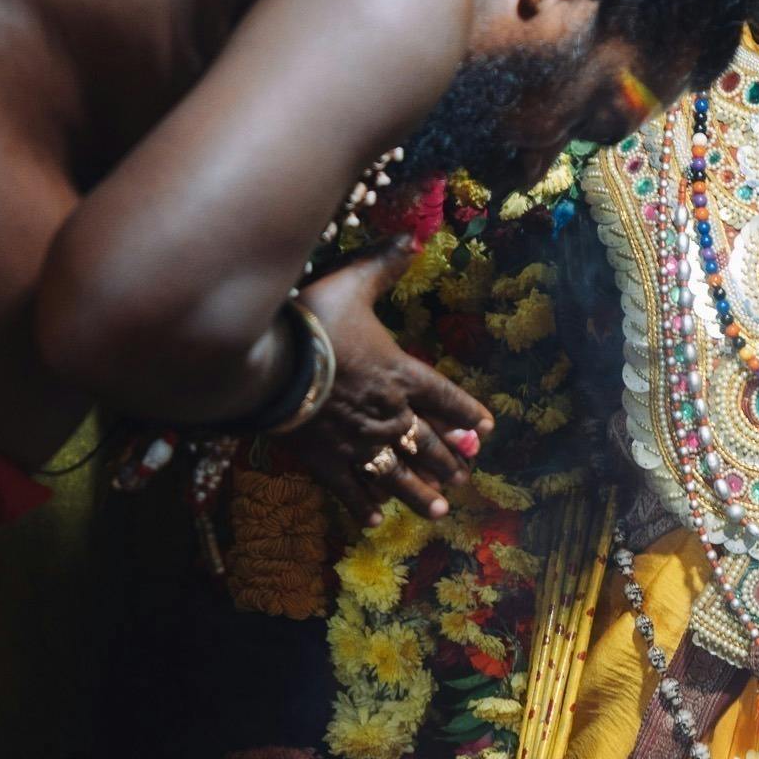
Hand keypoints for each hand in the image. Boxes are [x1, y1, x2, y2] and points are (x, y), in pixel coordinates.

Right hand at [285, 242, 492, 524]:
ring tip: (439, 511)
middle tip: (463, 479)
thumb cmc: (314, 322)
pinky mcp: (329, 463)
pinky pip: (351, 491)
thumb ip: (382, 265)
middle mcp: (392, 416)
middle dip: (449, 462)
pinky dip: (363, 507)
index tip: (484, 430)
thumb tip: (412, 238)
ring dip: (421, 495)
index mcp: (403, 376)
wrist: (274, 366)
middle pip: (430, 445)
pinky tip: (375, 520)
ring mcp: (361, 444)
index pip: (447, 399)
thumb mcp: (351, 284)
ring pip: (400, 476)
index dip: (468, 414)